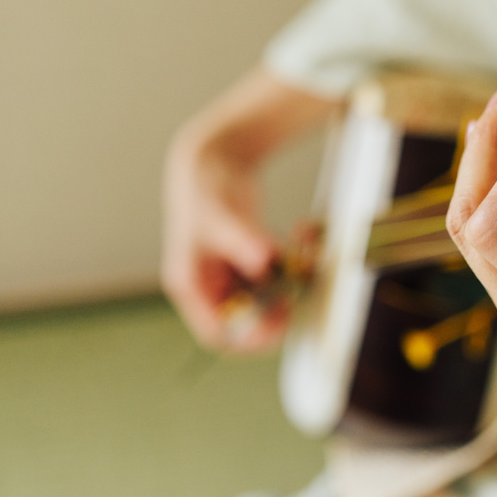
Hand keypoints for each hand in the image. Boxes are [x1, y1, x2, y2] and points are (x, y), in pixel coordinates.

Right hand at [161, 67, 337, 352]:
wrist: (214, 160)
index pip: (218, 332)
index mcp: (191, 285)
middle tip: (300, 298)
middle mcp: (208, 286)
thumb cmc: (207, 189)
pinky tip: (300, 235)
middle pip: (245, 322)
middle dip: (275, 313)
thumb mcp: (223, 217)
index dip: (250, 336)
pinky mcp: (248, 262)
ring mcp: (230, 276)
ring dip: (287, 286)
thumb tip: (263, 261)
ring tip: (305, 260)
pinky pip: (275, 276)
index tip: (283, 321)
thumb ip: (243, 241)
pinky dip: (291, 263)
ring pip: (264, 300)